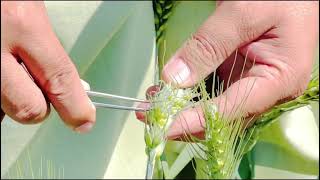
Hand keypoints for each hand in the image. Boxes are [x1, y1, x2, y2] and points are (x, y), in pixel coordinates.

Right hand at [1, 1, 94, 132]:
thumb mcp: (31, 10)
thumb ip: (48, 49)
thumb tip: (69, 85)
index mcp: (21, 25)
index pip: (60, 80)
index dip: (76, 107)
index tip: (84, 119)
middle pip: (29, 110)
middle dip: (39, 105)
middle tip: (38, 87)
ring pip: (3, 109)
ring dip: (12, 98)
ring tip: (10, 70)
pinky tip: (0, 71)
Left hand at [137, 1, 318, 138]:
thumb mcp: (241, 14)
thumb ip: (207, 46)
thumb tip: (173, 79)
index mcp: (280, 79)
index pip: (232, 110)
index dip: (196, 121)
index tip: (165, 127)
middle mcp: (267, 89)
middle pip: (222, 117)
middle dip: (184, 119)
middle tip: (149, 116)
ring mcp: (252, 82)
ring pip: (214, 107)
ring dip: (182, 108)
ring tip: (150, 105)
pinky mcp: (239, 74)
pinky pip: (212, 90)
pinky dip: (189, 92)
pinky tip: (167, 90)